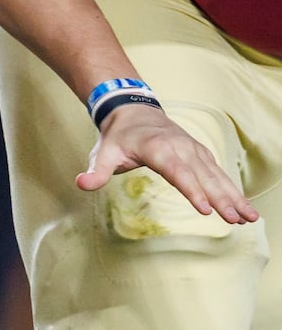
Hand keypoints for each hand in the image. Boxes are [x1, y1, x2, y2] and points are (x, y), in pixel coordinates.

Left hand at [77, 103, 258, 224]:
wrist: (132, 110)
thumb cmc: (118, 136)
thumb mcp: (103, 153)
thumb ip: (96, 171)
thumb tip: (81, 184)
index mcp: (157, 148)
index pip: (177, 172)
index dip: (191, 190)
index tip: (205, 210)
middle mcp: (180, 148)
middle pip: (202, 176)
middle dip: (221, 198)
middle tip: (236, 219)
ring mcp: (193, 150)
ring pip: (216, 175)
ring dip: (233, 196)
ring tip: (249, 217)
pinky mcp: (200, 154)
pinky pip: (218, 173)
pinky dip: (232, 189)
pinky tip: (243, 207)